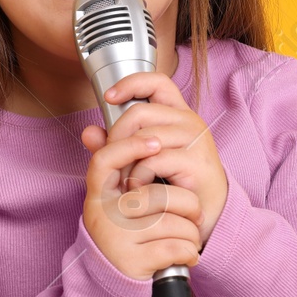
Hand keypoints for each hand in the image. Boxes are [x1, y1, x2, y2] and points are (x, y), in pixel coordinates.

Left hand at [81, 72, 228, 246]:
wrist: (207, 214)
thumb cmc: (174, 184)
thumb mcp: (141, 160)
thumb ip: (116, 145)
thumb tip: (88, 132)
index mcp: (177, 114)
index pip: (157, 82)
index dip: (131, 83)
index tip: (109, 97)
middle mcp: (189, 121)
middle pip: (139, 112)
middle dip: (116, 137)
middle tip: (114, 162)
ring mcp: (195, 138)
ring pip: (144, 137)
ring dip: (127, 162)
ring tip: (127, 180)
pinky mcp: (196, 160)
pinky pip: (154, 160)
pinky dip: (139, 176)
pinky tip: (140, 188)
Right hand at [81, 131, 203, 280]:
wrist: (114, 280)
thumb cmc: (125, 231)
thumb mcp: (114, 200)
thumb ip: (112, 166)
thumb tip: (92, 130)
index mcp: (98, 196)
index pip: (105, 161)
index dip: (131, 147)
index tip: (156, 142)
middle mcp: (102, 216)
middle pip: (157, 195)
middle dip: (187, 205)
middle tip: (193, 213)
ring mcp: (116, 239)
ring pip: (174, 223)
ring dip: (191, 232)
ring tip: (188, 237)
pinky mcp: (133, 262)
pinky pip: (177, 247)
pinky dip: (190, 252)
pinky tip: (186, 255)